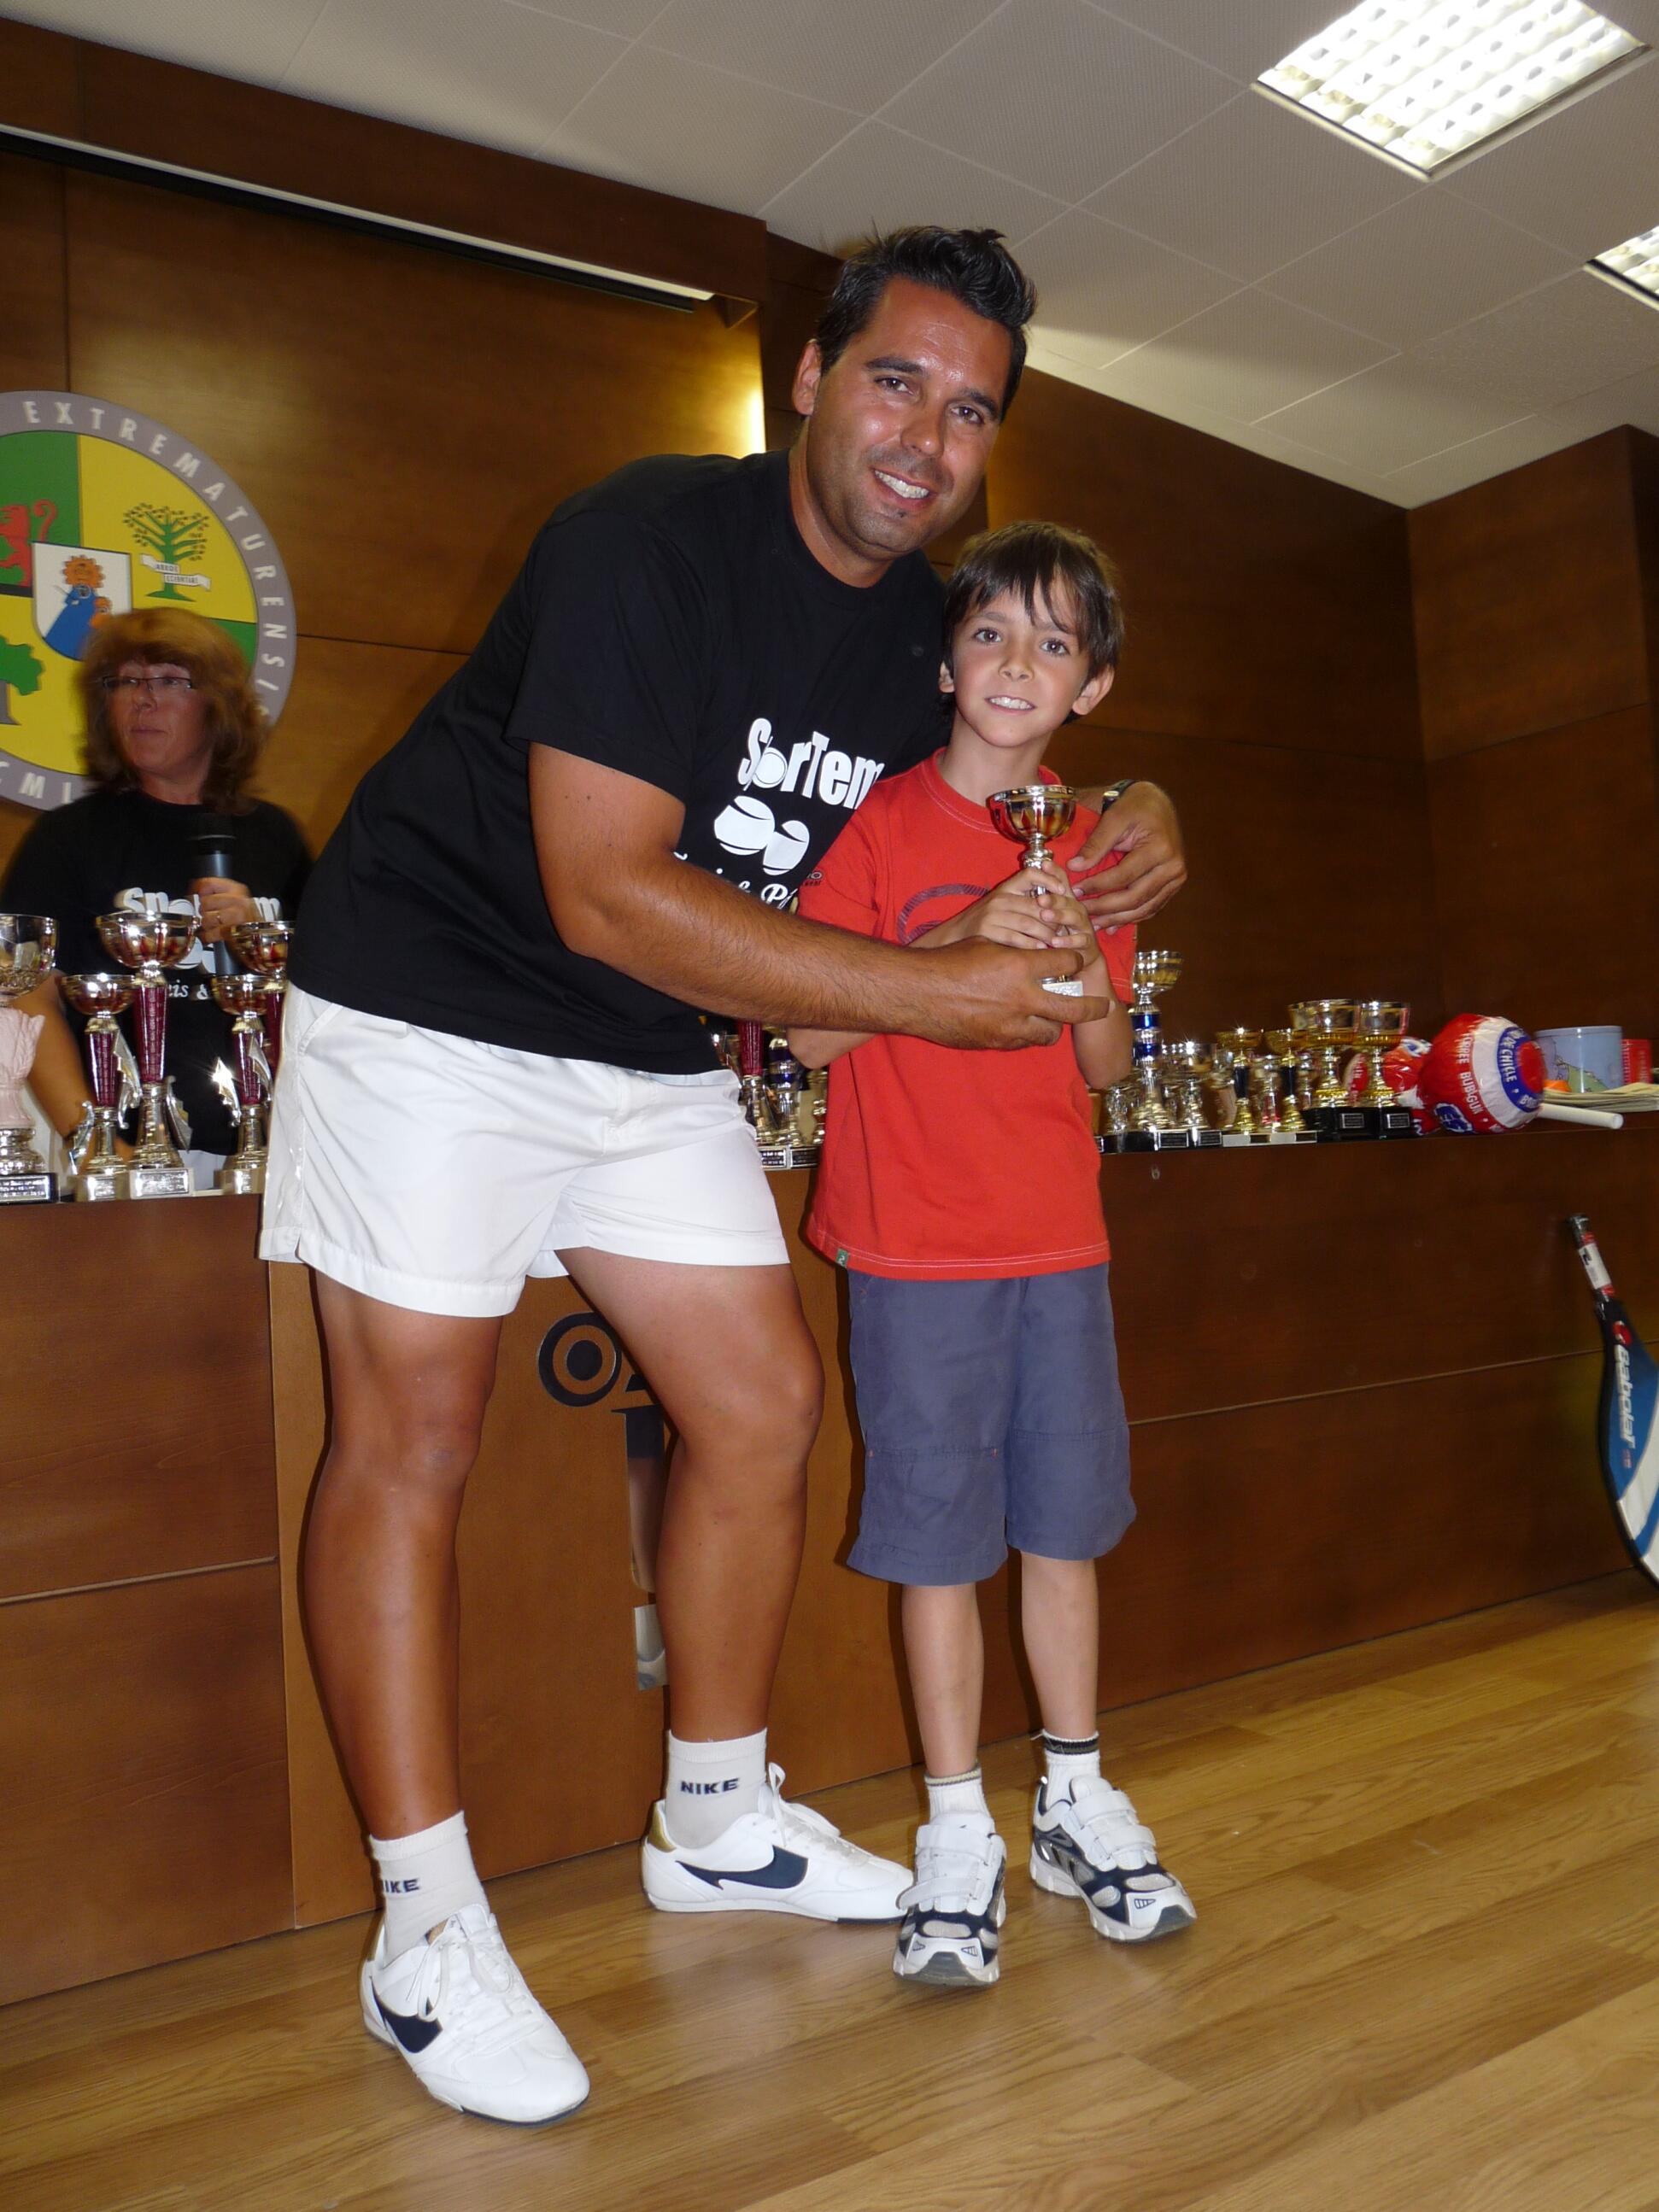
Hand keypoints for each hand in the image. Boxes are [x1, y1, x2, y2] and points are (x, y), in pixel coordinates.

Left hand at [191, 876, 258, 944]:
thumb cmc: (245, 916)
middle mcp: (238, 902)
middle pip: (206, 902)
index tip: (199, 895)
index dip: (200, 891)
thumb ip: (215, 890)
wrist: (261, 934)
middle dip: (205, 910)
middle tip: (213, 914)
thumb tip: (195, 888)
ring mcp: (236, 918)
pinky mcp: (232, 933)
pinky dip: (208, 936)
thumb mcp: (235, 897)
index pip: (209, 884)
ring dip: (207, 924)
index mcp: (237, 890)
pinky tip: (213, 934)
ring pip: (206, 918)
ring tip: (216, 924)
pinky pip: (210, 934)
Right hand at [915, 937, 1111, 1050]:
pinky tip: (1023, 1026)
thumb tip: (1037, 953)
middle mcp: (1021, 998)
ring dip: (1056, 1025)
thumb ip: (1016, 952)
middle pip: (1074, 1007)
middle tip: (1103, 1006)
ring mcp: (1010, 1025)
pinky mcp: (997, 1042)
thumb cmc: (948, 962)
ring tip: (1053, 1018)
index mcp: (1020, 966)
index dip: (1076, 960)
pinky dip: (1028, 1034)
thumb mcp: (987, 944)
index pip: (1067, 963)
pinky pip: (1024, 1042)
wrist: (917, 994)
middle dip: (1093, 1008)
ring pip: (1051, 1033)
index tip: (1077, 961)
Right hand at [921, 861, 1091, 954]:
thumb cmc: (986, 922)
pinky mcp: (987, 931)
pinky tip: (1040, 950)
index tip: (1063, 891)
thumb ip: (1025, 900)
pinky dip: (1031, 945)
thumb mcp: (1003, 904)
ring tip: (1056, 942)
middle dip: (1054, 918)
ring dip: (1046, 934)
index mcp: (1006, 888)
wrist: (954, 936)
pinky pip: (1015, 938)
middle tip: (1066, 929)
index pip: (1030, 873)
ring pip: (1028, 923)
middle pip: (1035, 904)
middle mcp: (1000, 898)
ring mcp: (992, 914)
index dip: (1049, 878)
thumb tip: (1057, 900)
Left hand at [1067, 783, 1185, 929]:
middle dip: (1107, 908)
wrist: (1157, 804)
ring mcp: (1177, 878)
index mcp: (1160, 848)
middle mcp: (1173, 866)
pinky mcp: (1174, 884)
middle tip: (1083, 913)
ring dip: (1119, 919)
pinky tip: (1114, 923)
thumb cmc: (1134, 807)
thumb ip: (1095, 844)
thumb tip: (1074, 867)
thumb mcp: (1114, 819)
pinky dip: (1133, 917)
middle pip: (1135, 897)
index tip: (1076, 891)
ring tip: (1095, 924)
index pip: (1124, 876)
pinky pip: (1153, 907)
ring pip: (1145, 908)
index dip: (1098, 886)